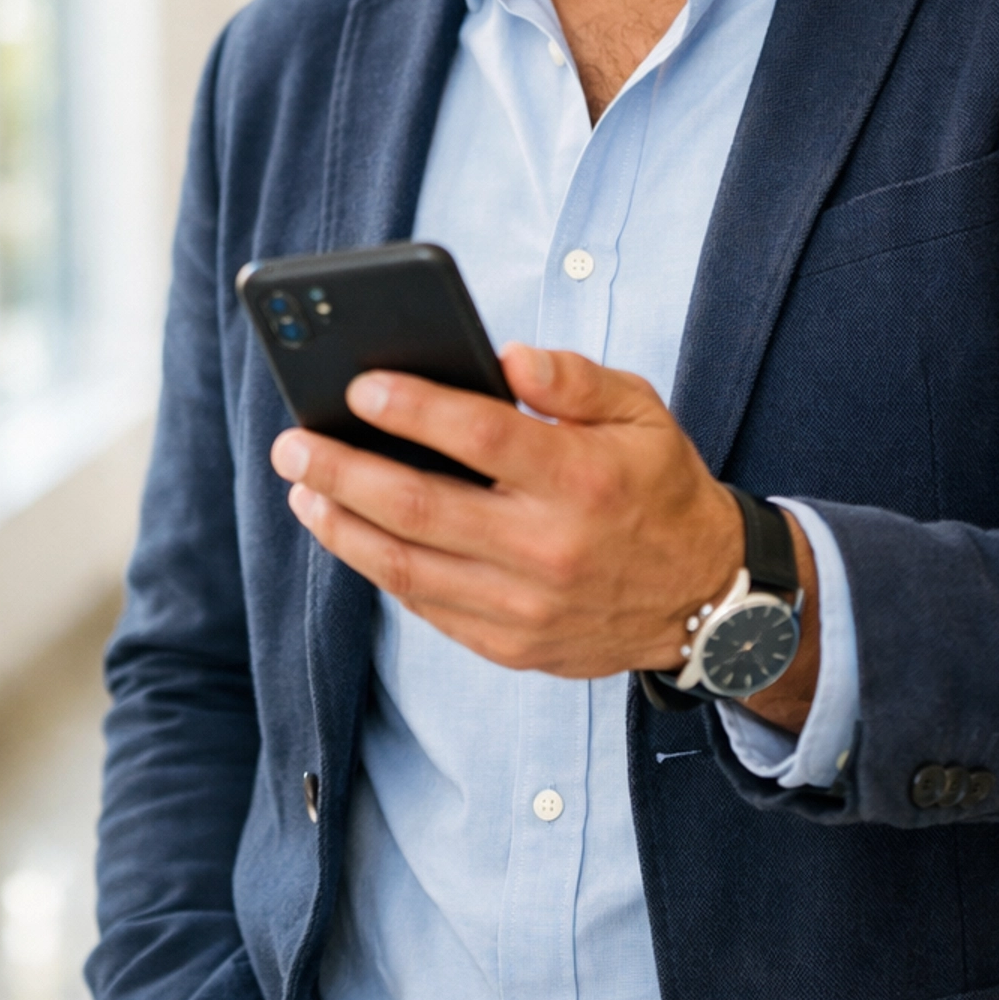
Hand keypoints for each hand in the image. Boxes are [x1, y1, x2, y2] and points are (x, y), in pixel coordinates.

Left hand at [269, 344, 818, 727]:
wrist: (705, 599)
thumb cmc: (659, 486)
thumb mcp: (641, 413)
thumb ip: (575, 380)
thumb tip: (509, 355)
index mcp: (583, 478)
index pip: (480, 436)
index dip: (412, 407)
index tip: (358, 384)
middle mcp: (550, 547)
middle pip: (420, 507)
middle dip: (342, 470)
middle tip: (293, 443)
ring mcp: (526, 606)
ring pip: (406, 566)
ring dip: (341, 525)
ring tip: (303, 488)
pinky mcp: (510, 644)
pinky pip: (426, 605)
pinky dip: (379, 567)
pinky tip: (351, 531)